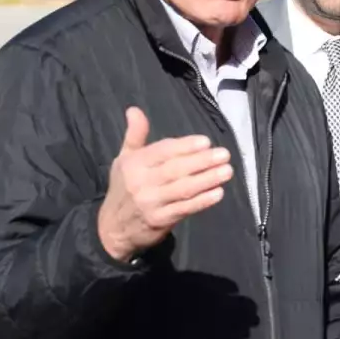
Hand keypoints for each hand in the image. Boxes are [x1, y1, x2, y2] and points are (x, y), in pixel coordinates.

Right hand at [98, 107, 232, 262]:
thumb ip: (134, 135)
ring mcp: (151, 203)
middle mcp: (141, 182)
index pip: (162, 152)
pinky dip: (202, 201)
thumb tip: (134, 109)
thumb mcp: (124, 160)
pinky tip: (218, 193)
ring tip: (227, 171)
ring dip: (207, 180)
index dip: (184, 146)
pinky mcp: (160, 220)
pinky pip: (184, 209)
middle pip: (175, 169)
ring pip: (183, 189)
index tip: (205, 142)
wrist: (112, 229)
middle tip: (224, 154)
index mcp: (133, 164)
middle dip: (202, 161)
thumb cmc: (123, 189)